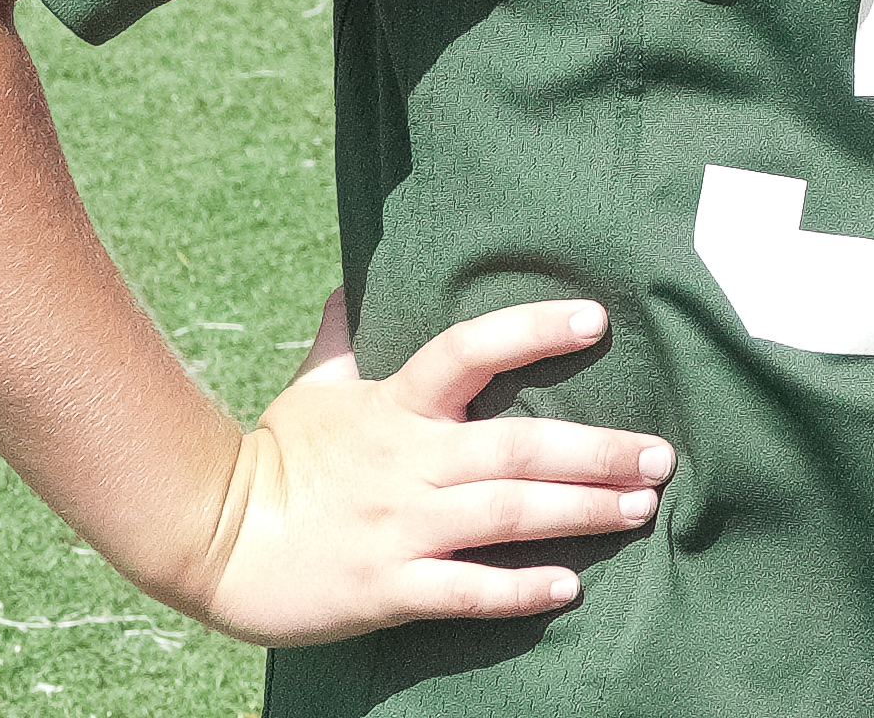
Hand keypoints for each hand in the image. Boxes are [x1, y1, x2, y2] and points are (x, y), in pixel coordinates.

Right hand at [158, 296, 673, 646]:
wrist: (213, 540)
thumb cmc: (271, 461)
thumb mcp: (309, 390)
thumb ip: (341, 339)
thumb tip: (349, 284)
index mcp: (394, 408)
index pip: (468, 351)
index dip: (531, 330)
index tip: (595, 321)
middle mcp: (408, 463)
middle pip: (517, 447)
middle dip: (597, 450)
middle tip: (661, 456)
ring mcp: (401, 527)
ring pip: (506, 515)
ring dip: (580, 511)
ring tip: (639, 509)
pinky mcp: (389, 587)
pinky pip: (465, 589)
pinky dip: (518, 589)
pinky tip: (569, 586)